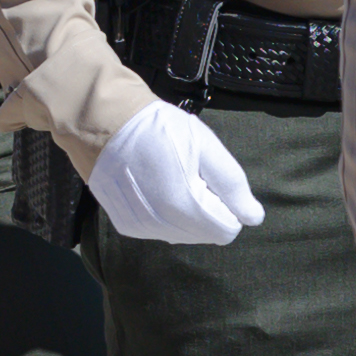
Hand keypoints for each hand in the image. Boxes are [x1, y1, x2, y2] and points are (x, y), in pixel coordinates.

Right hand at [84, 99, 264, 245]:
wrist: (101, 121)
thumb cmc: (157, 128)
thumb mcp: (204, 145)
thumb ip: (232, 184)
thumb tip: (254, 218)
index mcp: (186, 208)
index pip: (227, 229)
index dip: (227, 204)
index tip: (209, 177)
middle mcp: (163, 227)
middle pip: (205, 234)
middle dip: (206, 207)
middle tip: (188, 172)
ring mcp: (141, 228)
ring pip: (182, 234)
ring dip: (185, 211)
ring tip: (168, 175)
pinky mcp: (125, 224)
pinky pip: (158, 228)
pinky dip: (163, 212)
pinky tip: (151, 183)